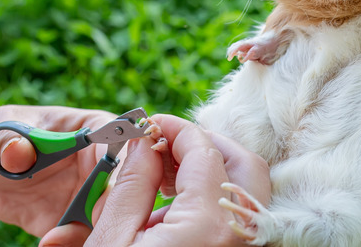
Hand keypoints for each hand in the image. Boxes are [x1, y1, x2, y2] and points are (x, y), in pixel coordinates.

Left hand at [0, 105, 117, 237]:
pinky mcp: (79, 220)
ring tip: (54, 238)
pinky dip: (73, 242)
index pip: (123, 146)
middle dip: (112, 208)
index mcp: (96, 130)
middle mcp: (103, 163)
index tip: (106, 189)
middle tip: (86, 224)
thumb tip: (17, 153)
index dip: (123, 167)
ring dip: (93, 231)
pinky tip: (49, 242)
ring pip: (112, 216)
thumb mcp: (2, 128)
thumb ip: (11, 139)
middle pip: (126, 187)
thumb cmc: (4, 137)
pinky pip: (89, 234)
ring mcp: (93, 193)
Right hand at [43, 114, 270, 246]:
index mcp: (207, 225)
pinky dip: (213, 202)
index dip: (175, 129)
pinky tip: (172, 211)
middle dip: (206, 144)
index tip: (149, 125)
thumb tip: (143, 142)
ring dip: (212, 172)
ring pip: (247, 193)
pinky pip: (238, 222)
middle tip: (166, 144)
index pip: (204, 150)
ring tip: (163, 177)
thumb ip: (133, 183)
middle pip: (244, 165)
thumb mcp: (113, 239)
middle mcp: (240, 237)